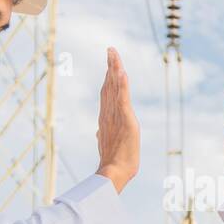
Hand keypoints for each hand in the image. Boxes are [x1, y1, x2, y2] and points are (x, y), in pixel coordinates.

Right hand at [95, 47, 139, 192]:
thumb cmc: (113, 163)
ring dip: (115, 69)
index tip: (110, 63)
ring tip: (113, 53)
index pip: (108, 93)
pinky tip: (122, 71)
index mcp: (107, 118)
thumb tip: (98, 133)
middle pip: (109, 85)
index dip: (108, 77)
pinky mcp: (125, 120)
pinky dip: (122, 84)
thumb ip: (103, 135)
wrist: (114, 173)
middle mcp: (109, 113)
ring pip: (115, 88)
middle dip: (111, 67)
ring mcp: (116, 115)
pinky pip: (123, 98)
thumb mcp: (108, 144)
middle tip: (110, 50)